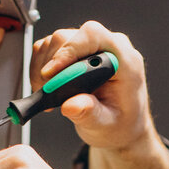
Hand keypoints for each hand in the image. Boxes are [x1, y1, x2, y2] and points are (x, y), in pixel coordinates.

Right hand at [30, 21, 168, 168]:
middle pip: (72, 36)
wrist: (123, 132)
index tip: (53, 73)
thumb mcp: (106, 127)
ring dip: (45, 66)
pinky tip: (47, 90)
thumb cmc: (120, 129)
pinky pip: (52, 51)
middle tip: (46, 88)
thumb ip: (91, 115)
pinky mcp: (78, 56)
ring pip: (58, 41)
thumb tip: (74, 104)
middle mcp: (110, 49)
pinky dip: (43, 68)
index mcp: (124, 60)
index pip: (94, 37)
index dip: (70, 50)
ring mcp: (94, 50)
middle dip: (53, 61)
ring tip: (47, 94)